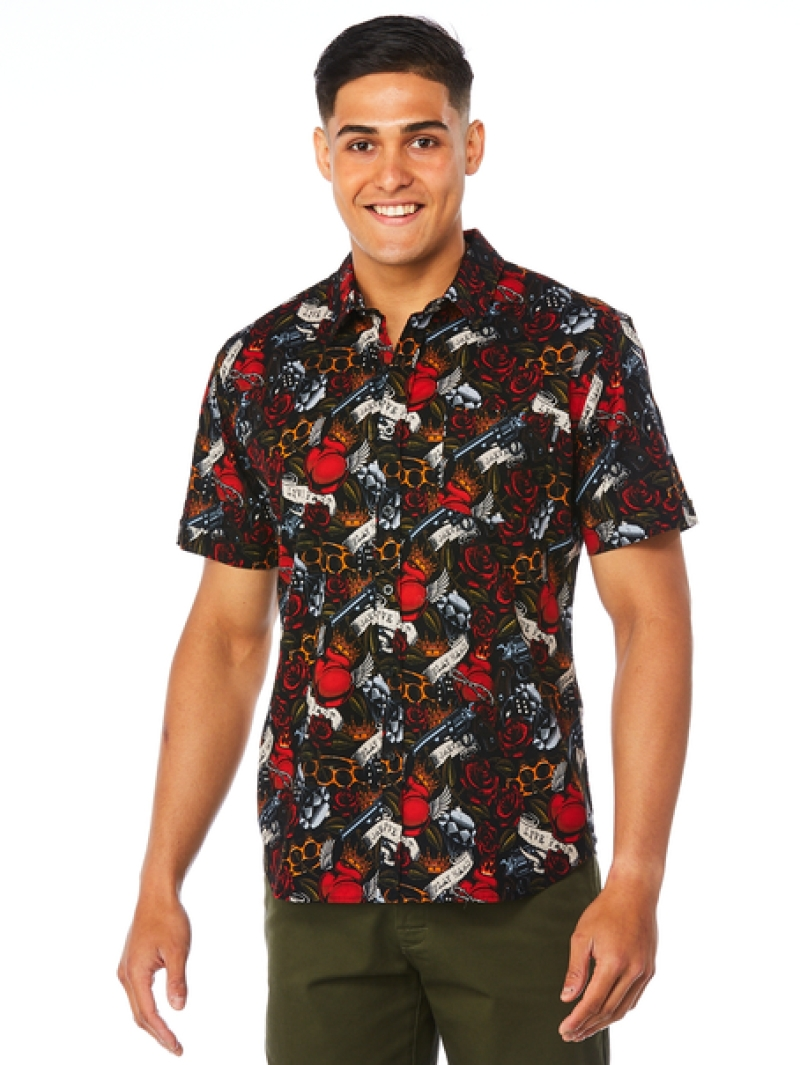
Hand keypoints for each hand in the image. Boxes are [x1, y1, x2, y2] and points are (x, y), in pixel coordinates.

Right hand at [117, 892, 191, 1055]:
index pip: (148, 1013)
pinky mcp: (131, 964)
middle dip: (157, 1033)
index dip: (163, 1033)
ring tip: (169, 1036)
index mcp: (135, 973)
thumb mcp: (178, 949)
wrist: (156, 895)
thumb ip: (177, 980)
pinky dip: (147, 1009)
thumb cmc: (168, 918)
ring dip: (152, 1023)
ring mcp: (126, 969)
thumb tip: (178, 1008)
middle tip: (176, 1048)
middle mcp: (126, 974)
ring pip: (137, 1006)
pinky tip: (159, 1013)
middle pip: (139, 1015)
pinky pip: (137, 994)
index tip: (177, 1047)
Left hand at [558, 877, 656, 1042]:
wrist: (635, 893)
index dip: (578, 1019)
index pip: (593, 1002)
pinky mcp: (650, 970)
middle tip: (571, 1034)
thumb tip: (568, 998)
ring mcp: (644, 972)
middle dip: (588, 1026)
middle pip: (608, 1010)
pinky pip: (633, 998)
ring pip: (623, 1009)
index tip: (564, 1029)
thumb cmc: (606, 910)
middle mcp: (633, 971)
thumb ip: (576, 969)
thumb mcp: (582, 936)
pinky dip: (618, 1010)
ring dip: (603, 1023)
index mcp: (614, 962)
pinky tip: (606, 1013)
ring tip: (585, 1029)